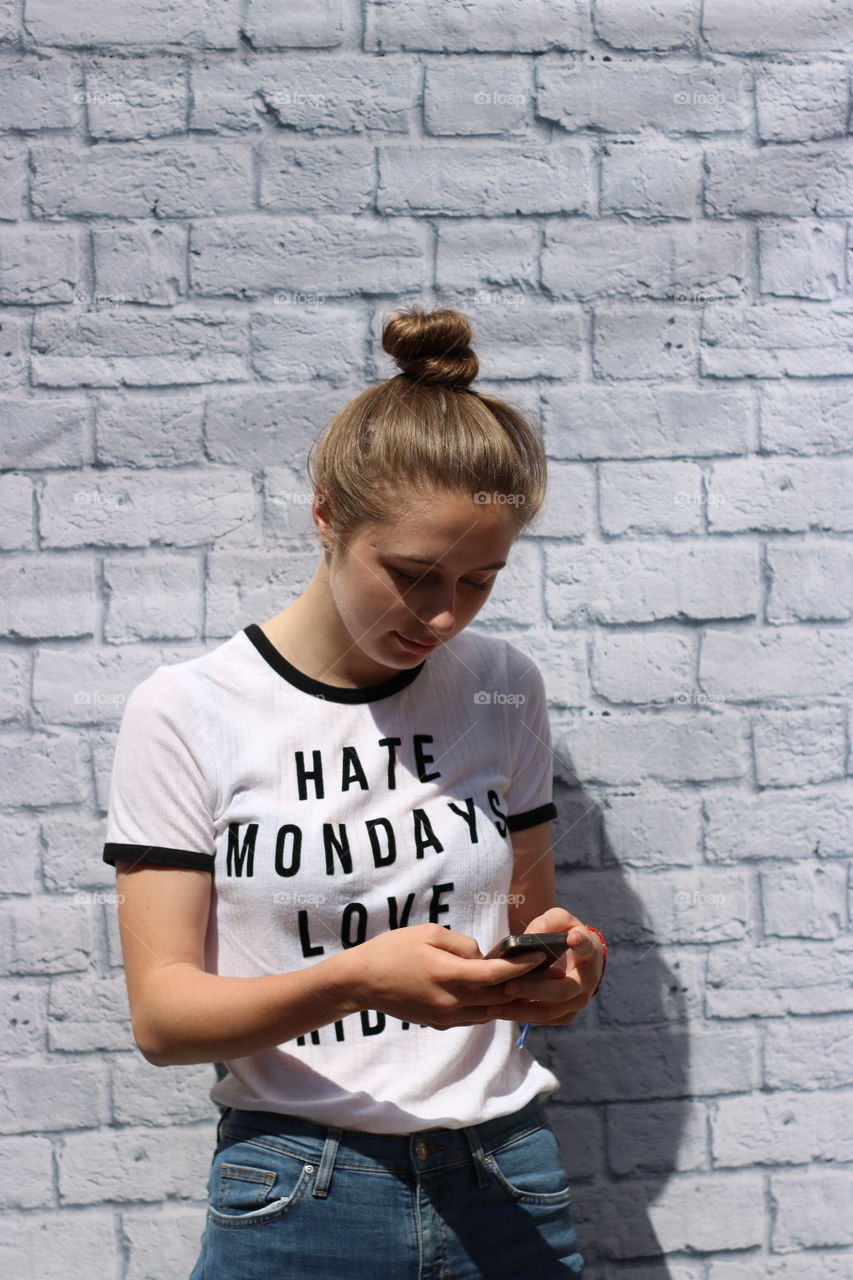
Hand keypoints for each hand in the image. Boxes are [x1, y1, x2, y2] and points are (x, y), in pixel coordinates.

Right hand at [340, 923, 552, 1030]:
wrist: (362, 981)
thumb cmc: (393, 949)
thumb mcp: (428, 934)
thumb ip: (462, 944)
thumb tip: (483, 957)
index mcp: (447, 975)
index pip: (495, 975)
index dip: (521, 966)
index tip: (540, 956)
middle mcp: (450, 1002)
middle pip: (498, 997)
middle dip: (524, 985)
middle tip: (546, 972)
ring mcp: (446, 1016)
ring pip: (490, 1011)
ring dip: (509, 999)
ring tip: (531, 985)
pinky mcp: (441, 1023)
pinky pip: (475, 1017)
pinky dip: (490, 1006)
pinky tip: (500, 994)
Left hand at [484, 907, 604, 1026]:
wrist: (579, 959)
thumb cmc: (565, 934)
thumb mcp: (560, 920)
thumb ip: (548, 923)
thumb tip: (530, 936)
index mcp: (589, 951)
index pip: (586, 947)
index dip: (580, 943)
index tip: (571, 938)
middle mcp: (587, 981)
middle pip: (562, 990)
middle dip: (534, 990)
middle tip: (508, 986)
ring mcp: (578, 1001)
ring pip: (549, 1011)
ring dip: (521, 1010)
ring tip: (494, 1007)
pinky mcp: (566, 1014)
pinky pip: (543, 1019)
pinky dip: (521, 1016)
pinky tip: (498, 1012)